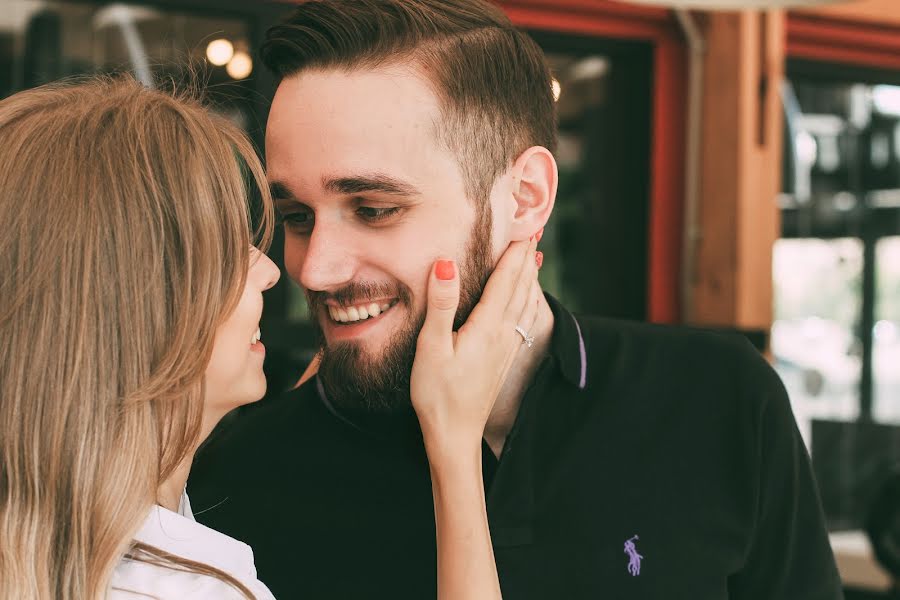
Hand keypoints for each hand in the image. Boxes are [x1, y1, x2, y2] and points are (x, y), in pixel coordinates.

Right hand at [410, 237, 539, 458]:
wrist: (455, 435)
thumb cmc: (437, 394)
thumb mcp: (431, 347)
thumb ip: (441, 304)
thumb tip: (446, 263)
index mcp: (486, 326)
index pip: (506, 279)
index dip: (514, 251)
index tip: (522, 225)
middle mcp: (503, 333)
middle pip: (520, 287)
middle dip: (526, 258)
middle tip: (532, 230)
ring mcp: (506, 347)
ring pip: (525, 302)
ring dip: (529, 277)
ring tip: (534, 256)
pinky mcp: (503, 358)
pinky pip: (522, 319)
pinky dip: (527, 300)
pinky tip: (528, 300)